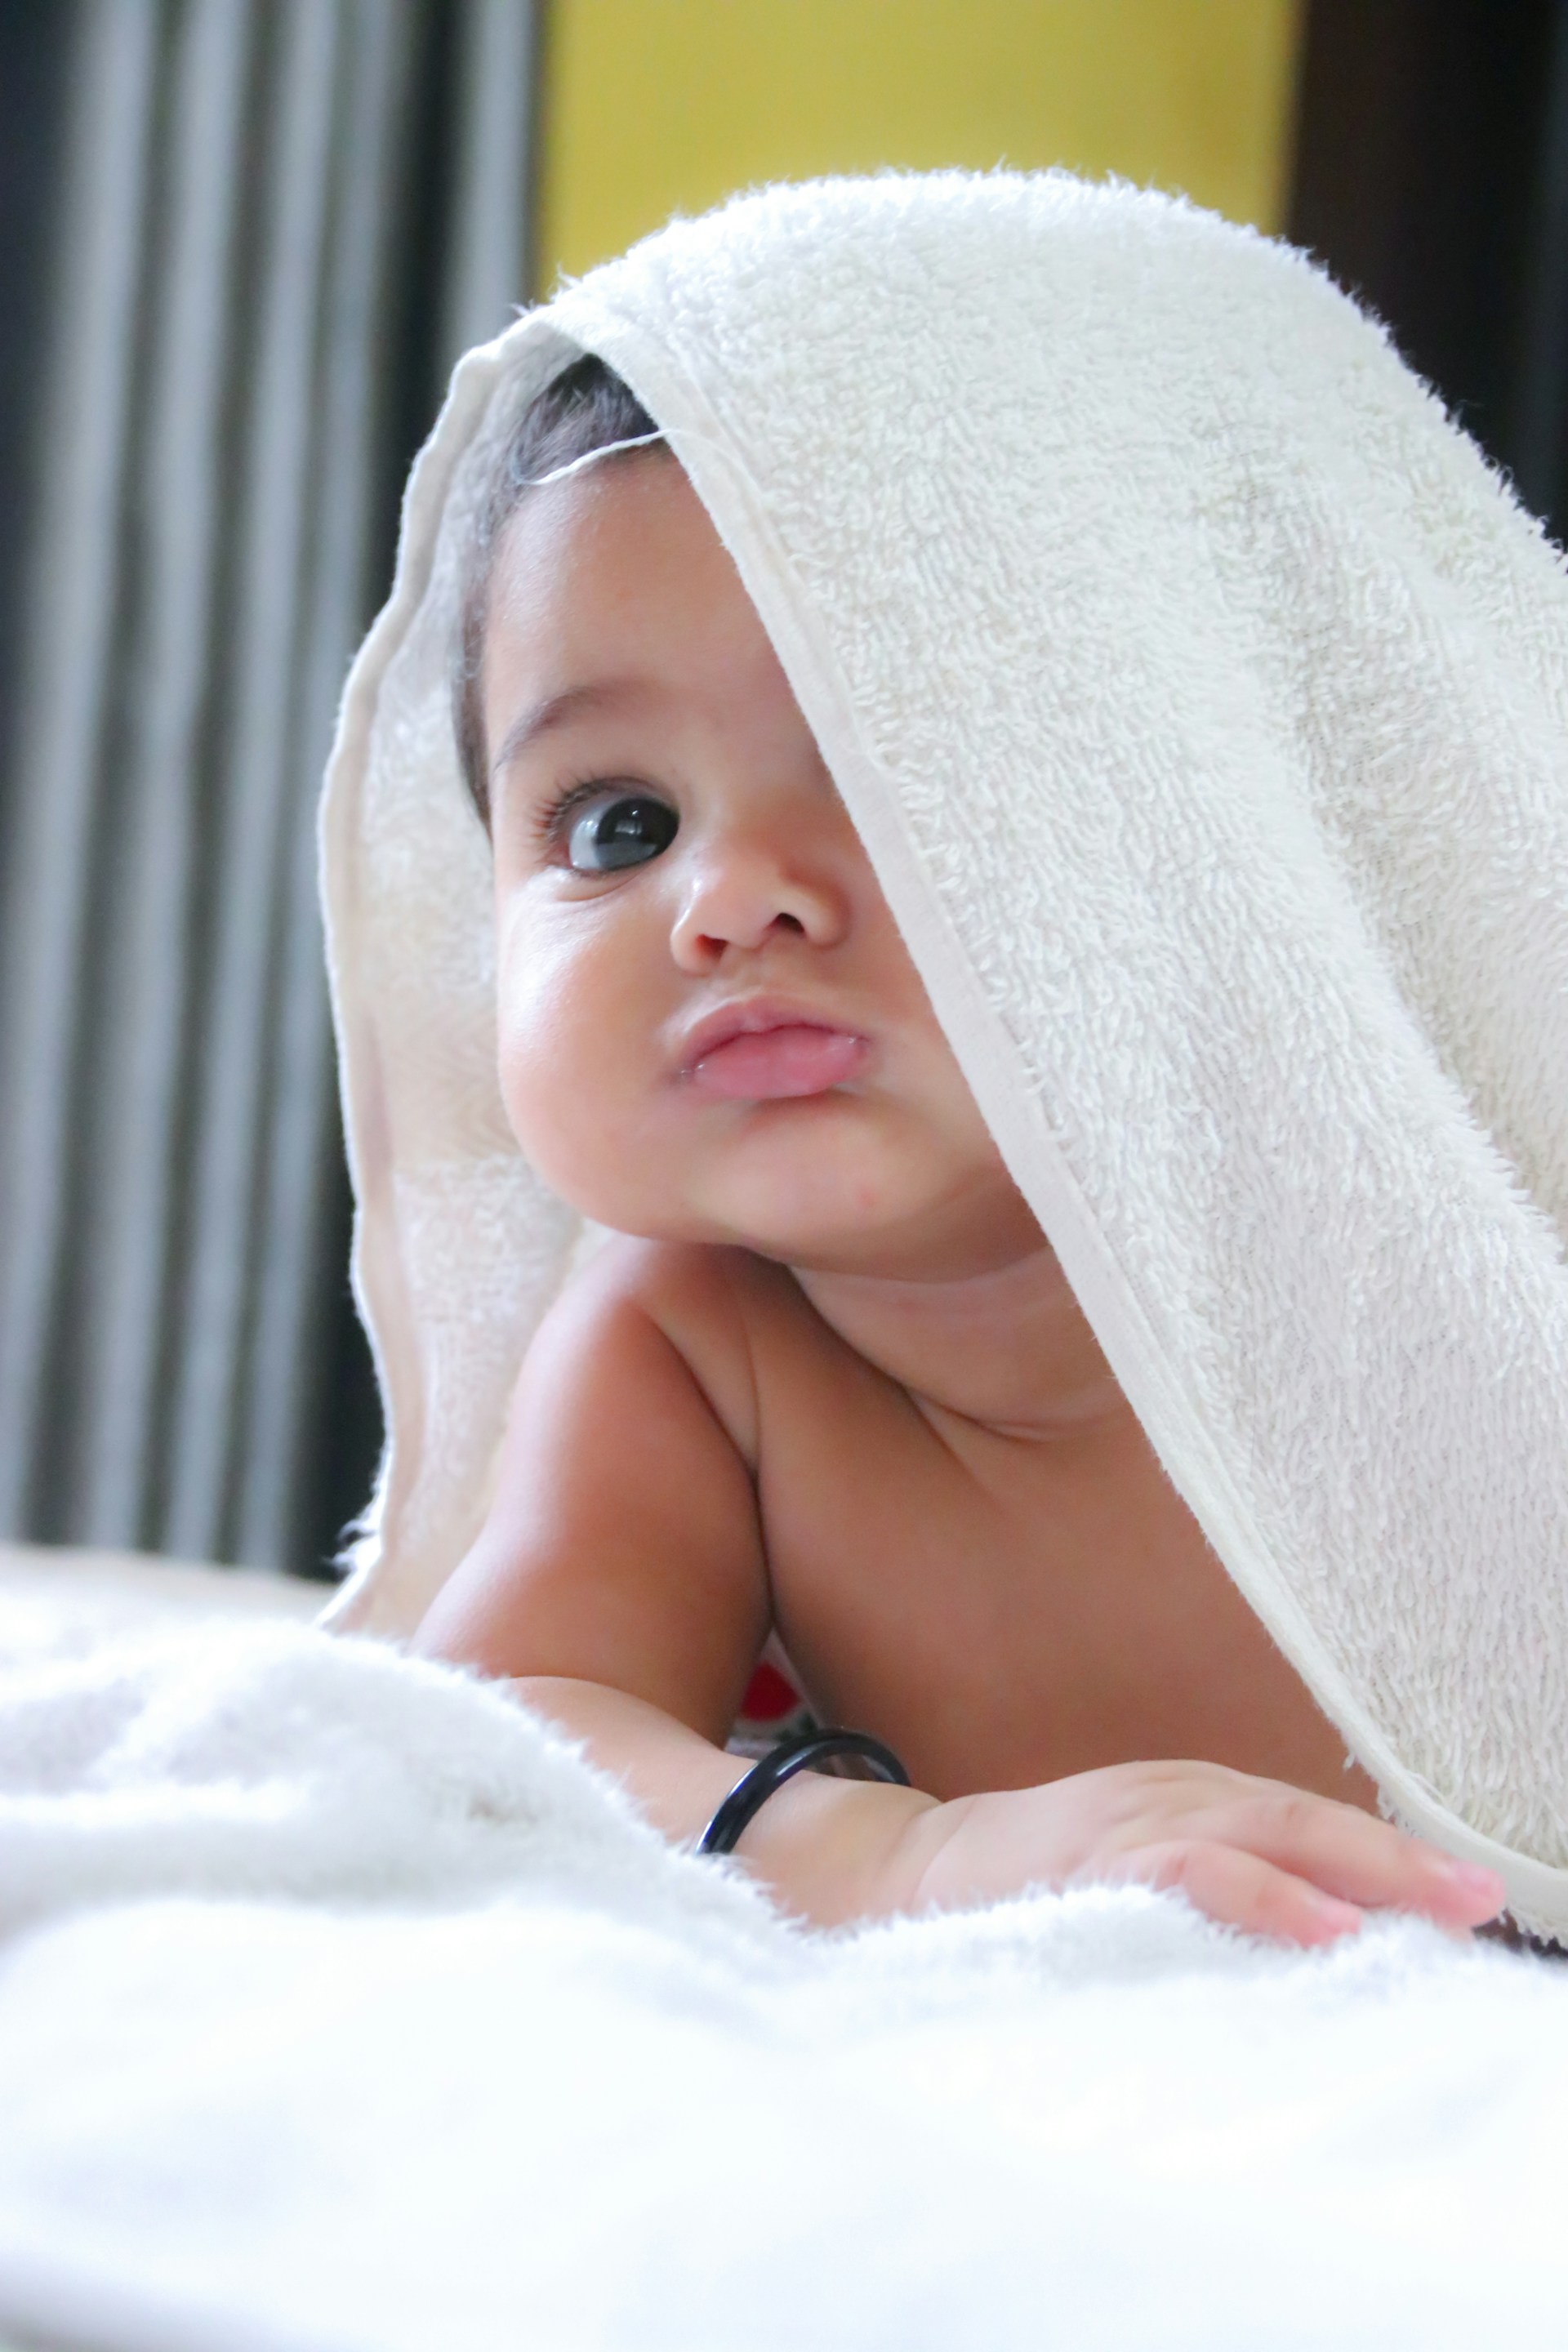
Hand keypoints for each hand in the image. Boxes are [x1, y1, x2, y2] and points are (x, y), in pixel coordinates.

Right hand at [898, 1759, 1505, 1945]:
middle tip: (1476, 1897)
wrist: (908, 1869)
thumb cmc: (1031, 1885)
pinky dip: (1261, 1893)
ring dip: (1349, 1870)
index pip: (1303, 1821)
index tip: (1467, 1895)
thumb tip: (1306, 1935)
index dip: (1387, 1856)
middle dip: (1395, 1860)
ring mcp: (1131, 1819)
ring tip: (1425, 1910)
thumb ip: (1205, 1886)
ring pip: (1259, 1832)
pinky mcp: (1092, 1858)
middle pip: (1300, 1818)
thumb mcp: (1130, 1870)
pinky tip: (1320, 1926)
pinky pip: (1191, 1869)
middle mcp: (1169, 1795)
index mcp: (1184, 1801)